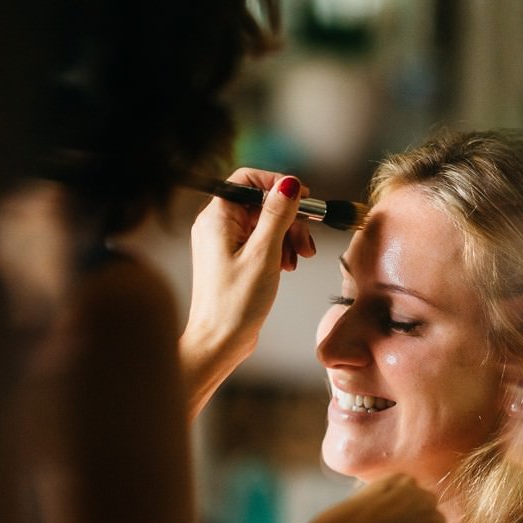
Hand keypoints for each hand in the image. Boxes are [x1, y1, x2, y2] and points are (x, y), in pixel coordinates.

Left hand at [179, 169, 315, 417]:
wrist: (219, 342)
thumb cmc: (234, 305)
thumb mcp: (264, 254)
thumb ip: (277, 215)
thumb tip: (290, 185)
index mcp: (217, 218)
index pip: (248, 180)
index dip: (278, 185)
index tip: (303, 199)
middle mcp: (217, 226)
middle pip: (261, 204)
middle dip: (289, 220)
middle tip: (306, 241)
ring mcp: (224, 243)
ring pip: (264, 224)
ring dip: (287, 237)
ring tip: (298, 260)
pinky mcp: (233, 259)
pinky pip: (261, 242)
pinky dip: (279, 250)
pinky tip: (287, 267)